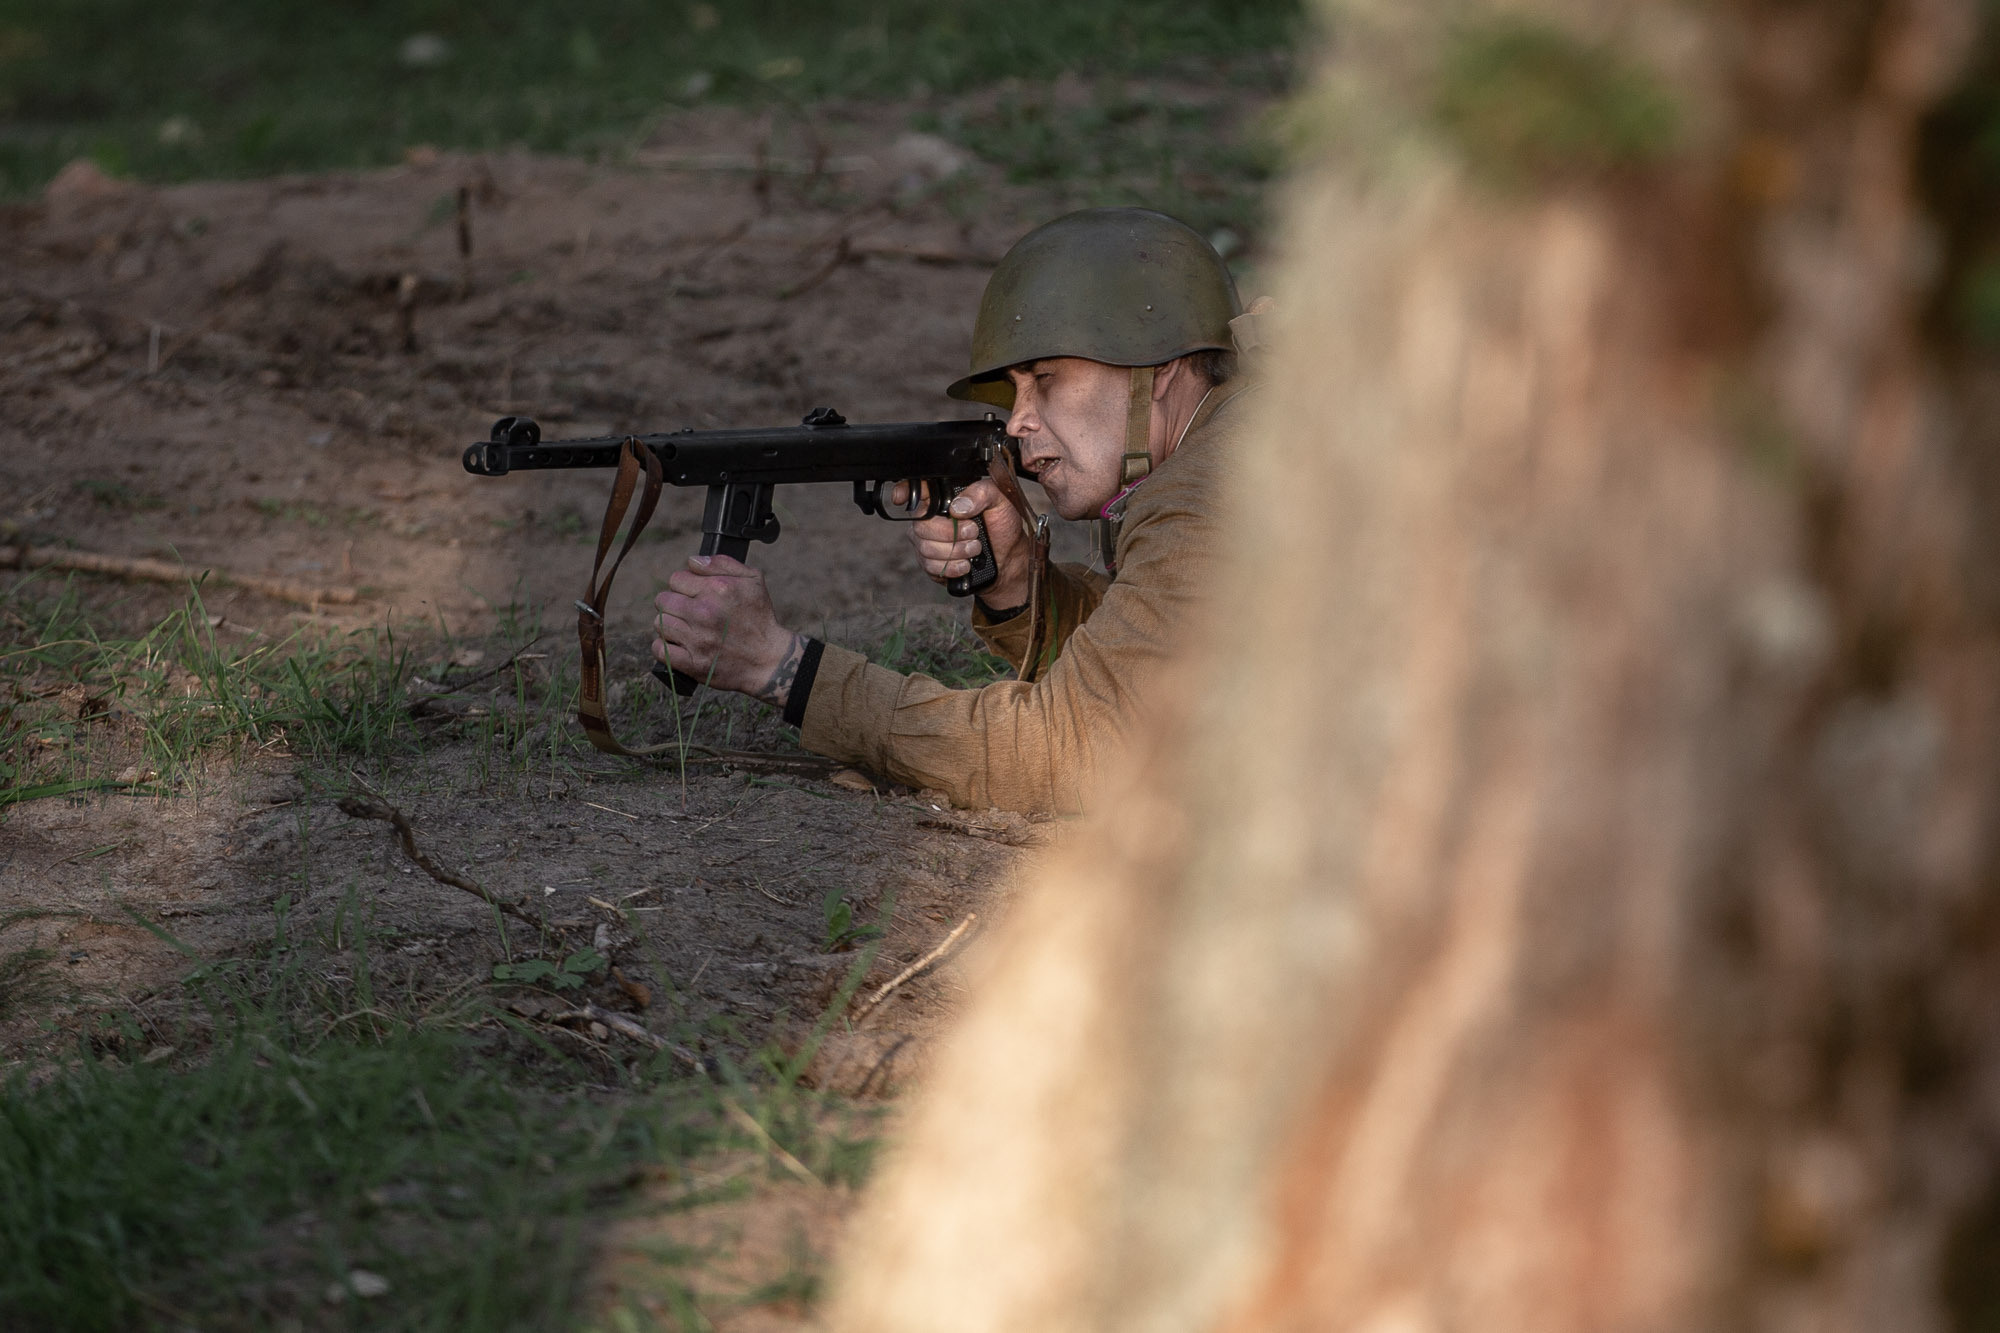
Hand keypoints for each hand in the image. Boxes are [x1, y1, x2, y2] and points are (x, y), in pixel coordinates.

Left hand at [651, 555, 804, 706]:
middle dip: (673, 604)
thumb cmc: (760, 618)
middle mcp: (704, 613)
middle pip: (662, 600)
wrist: (769, 660)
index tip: (693, 594)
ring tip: (684, 629)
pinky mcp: (693, 663)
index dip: (684, 585)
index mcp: (717, 589)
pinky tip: (679, 645)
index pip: (676, 579)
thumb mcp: (753, 581)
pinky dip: (665, 648)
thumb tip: (693, 561)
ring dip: (669, 625)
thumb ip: (722, 563)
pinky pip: (660, 650)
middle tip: (687, 612)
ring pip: (660, 624)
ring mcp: (697, 639)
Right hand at [892, 479, 1032, 609]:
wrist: (1008, 557)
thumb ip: (981, 493)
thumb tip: (958, 507)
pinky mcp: (930, 564)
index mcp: (944, 498)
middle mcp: (930, 519)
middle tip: (973, 532)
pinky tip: (966, 564)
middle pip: (921, 526)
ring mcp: (927, 542)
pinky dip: (952, 567)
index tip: (900, 498)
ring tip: (974, 548)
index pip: (917, 490)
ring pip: (926, 548)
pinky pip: (931, 566)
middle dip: (951, 533)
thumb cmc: (1001, 525)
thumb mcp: (1000, 500)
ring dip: (955, 551)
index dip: (903, 492)